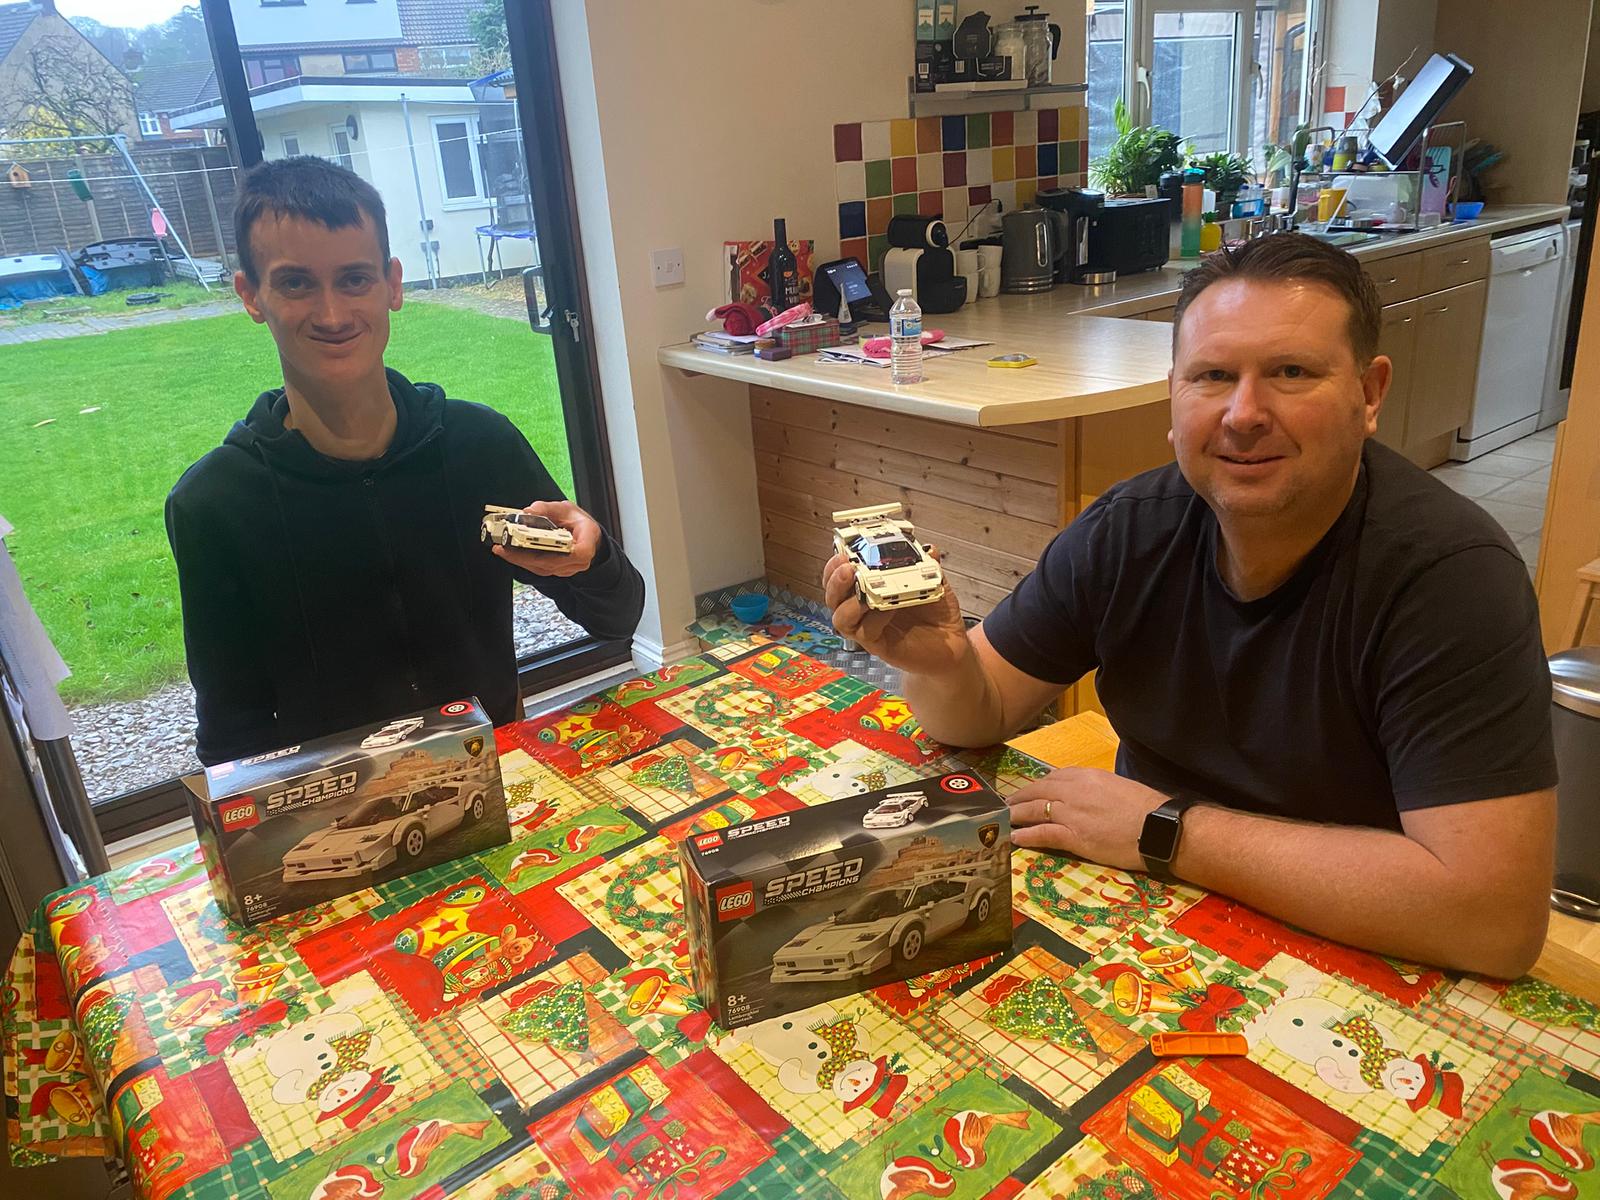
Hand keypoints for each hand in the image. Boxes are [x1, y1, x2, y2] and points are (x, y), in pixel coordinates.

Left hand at [493, 500, 601, 577]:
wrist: (585, 535)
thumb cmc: (579, 523)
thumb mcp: (566, 508)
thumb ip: (547, 508)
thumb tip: (529, 511)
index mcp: (588, 541)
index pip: (579, 552)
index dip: (559, 551)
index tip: (539, 544)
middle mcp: (579, 560)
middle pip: (552, 563)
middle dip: (526, 555)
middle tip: (506, 546)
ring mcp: (568, 568)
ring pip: (543, 568)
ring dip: (521, 559)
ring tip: (503, 549)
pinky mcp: (556, 571)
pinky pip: (539, 569)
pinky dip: (523, 561)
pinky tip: (510, 553)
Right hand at [822, 550, 970, 676]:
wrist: (950, 646)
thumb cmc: (936, 614)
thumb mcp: (935, 584)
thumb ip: (929, 567)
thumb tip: (930, 550)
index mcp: (870, 587)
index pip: (841, 573)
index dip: (836, 563)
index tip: (843, 550)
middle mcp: (863, 608)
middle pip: (833, 595)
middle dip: (834, 579)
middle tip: (847, 567)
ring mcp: (868, 627)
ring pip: (841, 617)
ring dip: (848, 602)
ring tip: (862, 589)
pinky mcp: (877, 645)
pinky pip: (865, 632)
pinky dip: (874, 618)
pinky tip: (888, 609)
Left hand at [1005, 767, 1170, 871]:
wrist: (1160, 828)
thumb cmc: (1146, 809)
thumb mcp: (1117, 788)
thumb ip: (1095, 789)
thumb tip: (1085, 797)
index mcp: (1087, 776)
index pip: (1053, 778)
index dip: (1036, 786)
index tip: (1028, 792)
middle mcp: (1074, 790)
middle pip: (1038, 791)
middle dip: (1019, 798)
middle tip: (1006, 805)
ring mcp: (1072, 813)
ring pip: (1034, 810)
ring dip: (1016, 815)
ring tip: (1003, 820)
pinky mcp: (1074, 836)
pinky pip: (1042, 833)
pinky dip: (1026, 835)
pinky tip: (1015, 838)